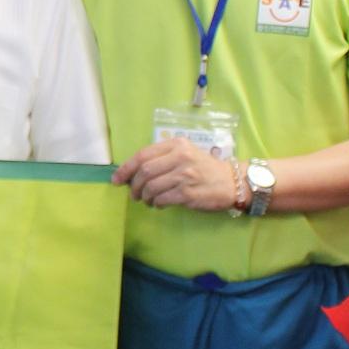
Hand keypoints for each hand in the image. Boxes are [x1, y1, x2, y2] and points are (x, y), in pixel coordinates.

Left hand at [116, 138, 241, 211]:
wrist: (231, 182)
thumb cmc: (204, 168)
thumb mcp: (185, 154)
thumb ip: (162, 158)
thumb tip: (132, 172)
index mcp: (176, 145)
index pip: (143, 155)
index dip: (126, 168)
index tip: (116, 179)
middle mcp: (180, 157)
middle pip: (144, 172)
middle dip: (133, 185)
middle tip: (132, 194)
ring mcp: (184, 175)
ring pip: (151, 187)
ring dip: (144, 196)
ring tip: (146, 200)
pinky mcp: (188, 193)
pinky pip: (162, 199)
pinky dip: (155, 203)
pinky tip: (158, 204)